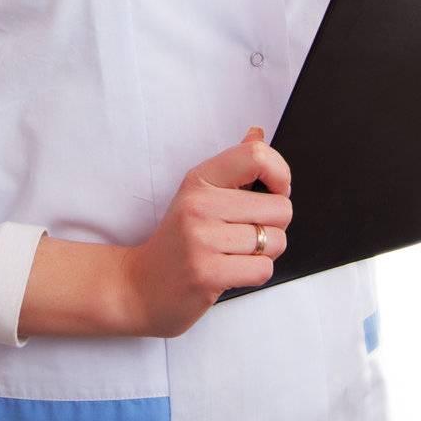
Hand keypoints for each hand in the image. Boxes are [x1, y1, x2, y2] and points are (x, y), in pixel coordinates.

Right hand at [118, 125, 292, 338]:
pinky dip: (256, 273)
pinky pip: (263, 269)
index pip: (256, 156)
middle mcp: (200, 205)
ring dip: (264, 252)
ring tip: (237, 253)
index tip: (275, 191)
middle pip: (280, 207)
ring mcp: (202, 240)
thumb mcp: (198, 194)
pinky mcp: (207, 274)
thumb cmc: (176, 240)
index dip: (280, 174)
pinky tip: (233, 270)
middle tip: (248, 232)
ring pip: (275, 241)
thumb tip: (257, 134)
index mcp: (200, 179)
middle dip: (274, 225)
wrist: (139, 286)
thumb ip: (233, 166)